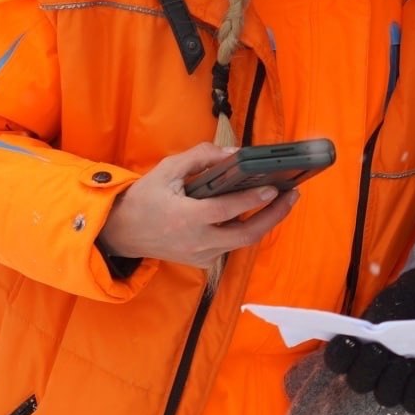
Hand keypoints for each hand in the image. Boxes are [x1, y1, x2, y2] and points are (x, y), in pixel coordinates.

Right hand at [97, 142, 297, 267]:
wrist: (122, 233)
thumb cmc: (144, 198)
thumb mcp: (167, 170)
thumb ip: (201, 158)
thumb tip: (234, 153)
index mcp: (186, 219)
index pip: (228, 210)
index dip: (254, 199)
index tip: (275, 188)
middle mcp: (198, 242)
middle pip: (247, 235)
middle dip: (274, 216)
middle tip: (292, 195)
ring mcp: (201, 255)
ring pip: (242, 242)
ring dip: (264, 222)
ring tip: (282, 200)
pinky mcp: (203, 261)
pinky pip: (231, 245)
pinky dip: (246, 229)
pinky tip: (258, 212)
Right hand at [324, 266, 414, 412]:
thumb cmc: (409, 300)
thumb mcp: (390, 302)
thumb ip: (376, 319)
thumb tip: (370, 333)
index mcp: (357, 349)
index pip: (337, 362)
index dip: (339, 356)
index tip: (349, 341)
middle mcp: (373, 371)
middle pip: (359, 384)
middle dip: (367, 368)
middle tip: (379, 349)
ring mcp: (397, 382)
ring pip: (385, 397)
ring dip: (392, 381)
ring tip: (404, 361)